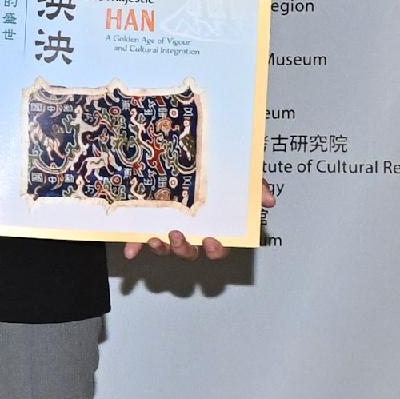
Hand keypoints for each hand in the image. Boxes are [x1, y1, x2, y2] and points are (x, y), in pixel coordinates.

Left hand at [124, 180, 273, 263]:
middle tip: (178, 236)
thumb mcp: (238, 173)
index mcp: (212, 223)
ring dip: (161, 248)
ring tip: (155, 238)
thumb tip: (269, 200)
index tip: (211, 241)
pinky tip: (129, 250)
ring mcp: (166, 225)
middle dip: (184, 249)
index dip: (215, 249)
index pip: (218, 246)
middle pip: (189, 252)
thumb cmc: (215, 168)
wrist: (177, 146)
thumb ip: (255, 185)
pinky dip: (134, 246)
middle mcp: (189, 228)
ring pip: (165, 247)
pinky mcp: (145, 220)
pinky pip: (138, 238)